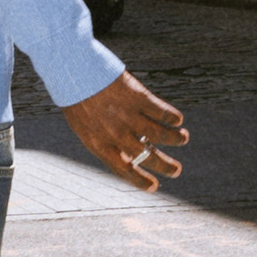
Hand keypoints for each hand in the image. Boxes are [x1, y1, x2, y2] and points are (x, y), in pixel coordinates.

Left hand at [62, 71, 188, 191]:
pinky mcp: (138, 97)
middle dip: (165, 166)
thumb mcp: (83, 125)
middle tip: (177, 170)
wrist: (73, 69)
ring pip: (161, 134)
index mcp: (99, 144)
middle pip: (147, 156)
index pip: (124, 169)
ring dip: (176, 139)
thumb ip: (103, 138)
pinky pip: (162, 112)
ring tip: (183, 138)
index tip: (154, 187)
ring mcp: (129, 116)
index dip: (140, 180)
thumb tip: (127, 149)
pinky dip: (173, 117)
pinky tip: (177, 119)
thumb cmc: (76, 96)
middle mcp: (116, 134)